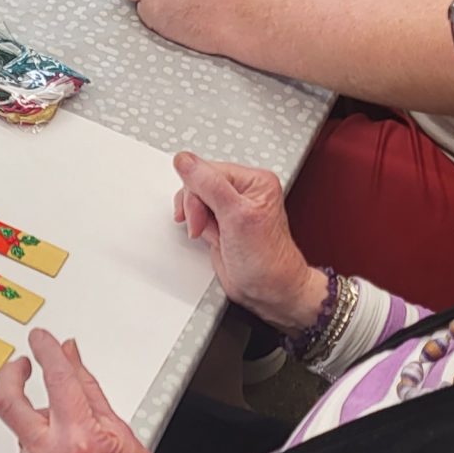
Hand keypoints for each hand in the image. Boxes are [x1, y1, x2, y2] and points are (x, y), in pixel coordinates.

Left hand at [0, 329, 184, 452]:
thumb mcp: (126, 436)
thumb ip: (91, 392)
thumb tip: (72, 360)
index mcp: (83, 440)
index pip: (57, 379)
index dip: (47, 351)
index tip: (43, 339)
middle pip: (9, 402)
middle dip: (11, 374)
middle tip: (21, 362)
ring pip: (21, 428)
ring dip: (37, 415)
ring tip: (69, 425)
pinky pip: (27, 451)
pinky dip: (42, 441)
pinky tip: (67, 452)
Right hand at [173, 153, 323, 329]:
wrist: (268, 291)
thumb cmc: (266, 260)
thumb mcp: (236, 217)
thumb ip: (209, 185)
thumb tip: (185, 161)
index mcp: (254, 181)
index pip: (208, 170)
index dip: (198, 191)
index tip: (201, 214)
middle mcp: (244, 191)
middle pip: (199, 183)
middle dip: (196, 206)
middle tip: (204, 225)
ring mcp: (231, 207)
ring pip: (195, 199)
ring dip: (197, 218)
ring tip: (212, 234)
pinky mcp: (221, 223)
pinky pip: (197, 215)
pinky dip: (198, 228)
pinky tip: (211, 238)